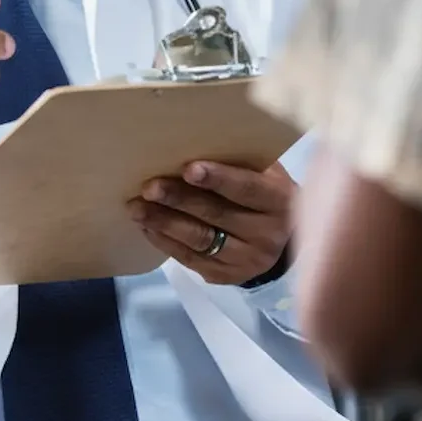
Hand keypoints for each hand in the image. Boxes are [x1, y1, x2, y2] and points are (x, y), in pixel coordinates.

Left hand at [128, 161, 294, 284]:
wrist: (284, 239)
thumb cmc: (265, 192)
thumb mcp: (264, 173)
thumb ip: (238, 162)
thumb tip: (189, 144)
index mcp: (279, 200)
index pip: (247, 188)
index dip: (218, 179)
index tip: (188, 168)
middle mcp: (267, 234)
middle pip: (217, 215)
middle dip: (179, 200)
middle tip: (149, 187)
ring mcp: (247, 260)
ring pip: (200, 240)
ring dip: (164, 223)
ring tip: (137, 208)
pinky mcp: (227, 276)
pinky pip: (191, 259)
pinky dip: (166, 242)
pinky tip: (147, 227)